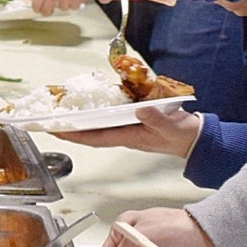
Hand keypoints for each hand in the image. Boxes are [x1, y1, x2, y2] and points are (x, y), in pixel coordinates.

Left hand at [29, 0, 95, 14]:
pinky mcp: (76, 0)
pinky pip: (73, 7)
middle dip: (48, 12)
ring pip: (62, 8)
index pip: (36, 4)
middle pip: (46, 11)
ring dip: (64, 4)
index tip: (39, 9)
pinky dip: (74, 3)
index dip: (37, 8)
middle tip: (50, 10)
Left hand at [61, 104, 201, 157]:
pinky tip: (92, 106)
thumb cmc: (183, 135)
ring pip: (99, 126)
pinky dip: (99, 113)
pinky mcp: (134, 122)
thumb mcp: (171, 126)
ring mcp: (128, 129)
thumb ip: (156, 118)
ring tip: (65, 113)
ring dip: (82, 121)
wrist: (195, 140)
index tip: (57, 130)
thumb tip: (140, 110)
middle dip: (71, 129)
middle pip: (91, 133)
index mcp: (129, 137)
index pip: (96, 138)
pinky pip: (111, 119)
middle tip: (51, 121)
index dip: (75, 135)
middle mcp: (124, 134)